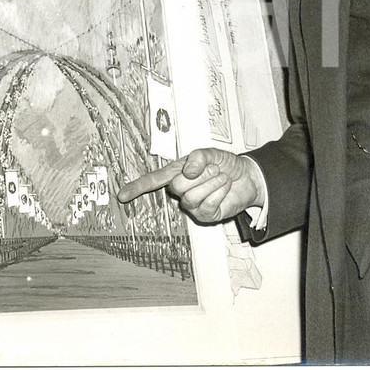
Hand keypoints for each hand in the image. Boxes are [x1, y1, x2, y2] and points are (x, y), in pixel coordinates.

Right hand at [116, 147, 264, 223]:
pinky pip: (206, 205)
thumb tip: (188, 171)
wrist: (247, 177)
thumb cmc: (226, 164)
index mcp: (178, 173)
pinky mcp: (206, 215)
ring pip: (192, 197)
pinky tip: (225, 187)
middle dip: (199, 175)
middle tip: (213, 169)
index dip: (137, 187)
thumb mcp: (211, 153)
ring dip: (211, 183)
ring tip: (221, 176)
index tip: (122, 195)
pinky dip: (219, 192)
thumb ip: (198, 157)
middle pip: (176, 187)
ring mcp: (193, 205)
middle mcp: (182, 191)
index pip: (153, 181)